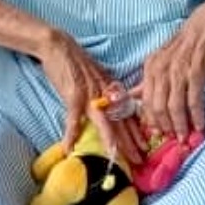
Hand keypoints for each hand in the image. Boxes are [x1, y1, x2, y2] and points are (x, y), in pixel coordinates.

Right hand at [37, 31, 147, 164]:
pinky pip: (74, 117)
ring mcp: (90, 94)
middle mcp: (105, 93)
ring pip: (103, 121)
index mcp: (112, 90)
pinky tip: (69, 147)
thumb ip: (106, 91)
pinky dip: (71, 133)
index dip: (137, 131)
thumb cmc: (77, 61)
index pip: (128, 113)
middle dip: (130, 142)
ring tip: (115, 155)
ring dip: (110, 139)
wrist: (59, 45)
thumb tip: (113, 104)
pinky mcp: (74, 94)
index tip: (145, 146)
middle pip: (121, 121)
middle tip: (139, 159)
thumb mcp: (98, 76)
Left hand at [132, 1, 204, 141]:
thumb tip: (134, 97)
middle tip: (175, 138)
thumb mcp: (163, 61)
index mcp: (151, 67)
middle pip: (158, 106)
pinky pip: (194, 99)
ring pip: (175, 106)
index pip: (145, 101)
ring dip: (181, 125)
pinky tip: (200, 125)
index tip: (159, 133)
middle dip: (166, 126)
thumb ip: (149, 80)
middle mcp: (161, 69)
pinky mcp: (197, 70)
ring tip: (186, 136)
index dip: (152, 120)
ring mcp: (179, 70)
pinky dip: (197, 115)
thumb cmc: (187, 44)